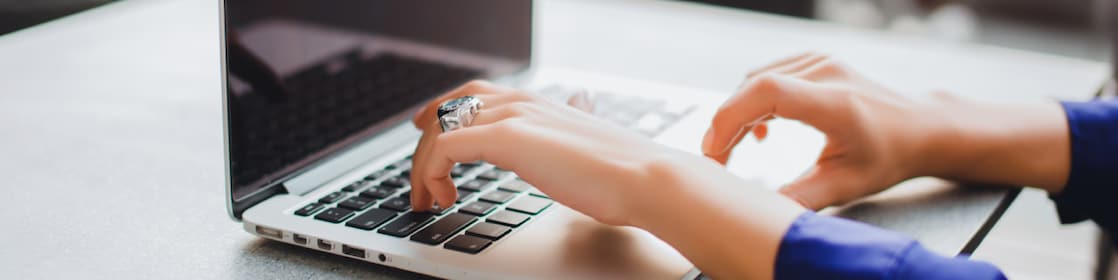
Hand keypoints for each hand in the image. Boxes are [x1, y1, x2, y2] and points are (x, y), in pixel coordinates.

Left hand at [410, 81, 805, 278]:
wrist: (646, 180)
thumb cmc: (624, 177)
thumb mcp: (580, 155)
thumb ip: (559, 150)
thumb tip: (560, 155)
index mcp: (539, 104)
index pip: (476, 94)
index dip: (446, 110)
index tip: (428, 132)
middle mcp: (522, 103)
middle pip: (451, 106)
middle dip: (425, 137)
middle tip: (415, 173)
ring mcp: (513, 117)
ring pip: (442, 127)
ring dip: (424, 164)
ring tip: (427, 197)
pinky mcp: (507, 138)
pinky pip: (446, 147)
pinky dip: (433, 171)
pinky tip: (443, 196)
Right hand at [702, 53, 942, 209]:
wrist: (921, 127)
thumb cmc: (890, 155)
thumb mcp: (846, 184)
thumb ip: (801, 197)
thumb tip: (761, 211)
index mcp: (835, 101)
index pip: (767, 92)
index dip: (731, 118)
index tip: (715, 150)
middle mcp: (826, 72)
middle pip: (753, 85)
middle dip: (726, 123)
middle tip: (718, 159)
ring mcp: (820, 62)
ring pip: (755, 80)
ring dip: (738, 113)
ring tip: (733, 148)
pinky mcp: (815, 61)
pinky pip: (768, 76)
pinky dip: (753, 102)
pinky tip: (761, 130)